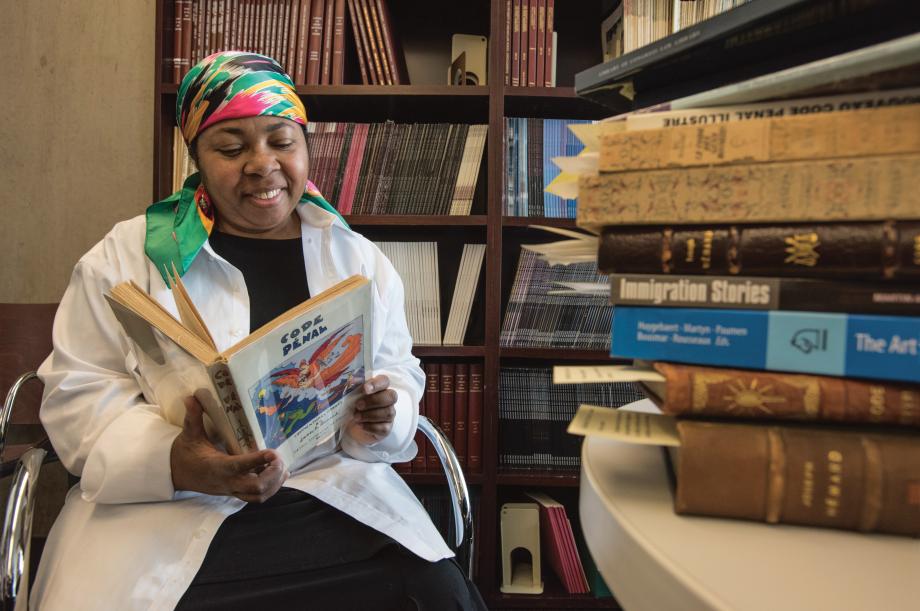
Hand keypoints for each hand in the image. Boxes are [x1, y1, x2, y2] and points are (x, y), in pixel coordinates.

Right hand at [170, 396, 287, 502]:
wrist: (175, 474)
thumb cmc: (185, 453)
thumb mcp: (189, 434)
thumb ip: (193, 417)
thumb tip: (191, 397)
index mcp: (217, 466)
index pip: (239, 466)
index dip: (257, 461)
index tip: (272, 452)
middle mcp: (227, 481)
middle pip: (255, 487)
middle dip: (273, 474)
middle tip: (279, 458)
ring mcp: (231, 489)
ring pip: (258, 495)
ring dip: (274, 483)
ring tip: (282, 466)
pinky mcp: (234, 492)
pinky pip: (256, 496)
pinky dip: (270, 488)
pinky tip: (277, 474)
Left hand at [345, 375, 396, 445]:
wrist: (349, 426)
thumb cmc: (351, 406)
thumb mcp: (350, 396)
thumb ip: (352, 387)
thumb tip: (351, 380)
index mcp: (379, 388)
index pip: (385, 381)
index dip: (377, 384)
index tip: (365, 388)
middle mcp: (387, 400)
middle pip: (391, 396)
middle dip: (374, 401)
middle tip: (358, 405)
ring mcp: (389, 414)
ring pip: (389, 412)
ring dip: (370, 415)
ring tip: (356, 417)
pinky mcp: (387, 428)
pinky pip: (384, 428)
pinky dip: (371, 426)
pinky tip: (361, 425)